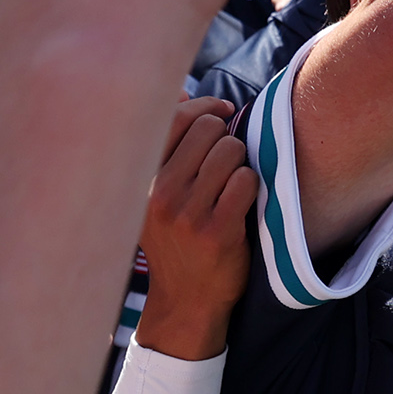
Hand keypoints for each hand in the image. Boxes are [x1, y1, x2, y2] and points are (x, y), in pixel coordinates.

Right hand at [131, 98, 255, 360]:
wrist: (187, 302)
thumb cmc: (178, 239)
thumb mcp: (157, 195)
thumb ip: (168, 145)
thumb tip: (182, 92)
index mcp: (141, 182)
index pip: (173, 119)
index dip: (205, 107)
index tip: (223, 111)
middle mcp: (159, 195)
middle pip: (209, 131)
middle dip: (225, 139)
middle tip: (227, 162)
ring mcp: (187, 214)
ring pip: (231, 152)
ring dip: (241, 163)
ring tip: (232, 184)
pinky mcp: (217, 231)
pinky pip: (247, 181)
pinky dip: (251, 185)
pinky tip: (242, 202)